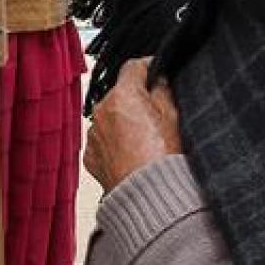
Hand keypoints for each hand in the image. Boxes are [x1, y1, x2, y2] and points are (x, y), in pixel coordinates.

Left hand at [84, 58, 181, 192]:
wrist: (148, 197)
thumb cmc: (162, 159)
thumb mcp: (174, 116)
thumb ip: (164, 90)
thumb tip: (158, 80)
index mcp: (122, 95)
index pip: (133, 67)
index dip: (149, 68)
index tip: (157, 73)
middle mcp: (101, 111)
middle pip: (120, 94)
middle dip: (136, 100)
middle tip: (157, 115)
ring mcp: (93, 134)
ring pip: (110, 118)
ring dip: (124, 122)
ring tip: (146, 141)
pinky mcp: (91, 156)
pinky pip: (103, 141)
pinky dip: (115, 143)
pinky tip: (133, 155)